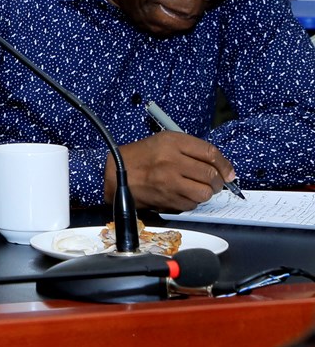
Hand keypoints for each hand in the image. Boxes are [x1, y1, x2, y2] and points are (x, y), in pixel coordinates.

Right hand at [106, 132, 235, 211]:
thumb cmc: (142, 156)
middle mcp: (170, 161)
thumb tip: (223, 168)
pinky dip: (193, 201)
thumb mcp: (164, 142)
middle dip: (218, 181)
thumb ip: (192, 150)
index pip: (210, 153)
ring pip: (204, 192)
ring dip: (206, 192)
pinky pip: (192, 204)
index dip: (224, 164)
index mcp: (171, 142)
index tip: (229, 172)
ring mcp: (168, 182)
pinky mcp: (165, 199)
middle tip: (215, 182)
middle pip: (210, 174)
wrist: (117, 174)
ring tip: (200, 189)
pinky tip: (185, 194)